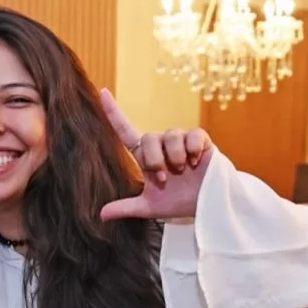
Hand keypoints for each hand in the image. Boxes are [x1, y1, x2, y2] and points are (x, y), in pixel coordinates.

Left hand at [98, 88, 213, 220]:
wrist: (207, 206)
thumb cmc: (178, 202)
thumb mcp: (149, 206)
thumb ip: (126, 207)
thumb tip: (100, 215)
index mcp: (146, 156)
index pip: (125, 130)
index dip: (113, 112)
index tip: (102, 92)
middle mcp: (161, 144)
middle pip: (149, 138)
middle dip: (155, 160)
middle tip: (164, 177)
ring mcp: (181, 141)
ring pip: (170, 135)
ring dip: (174, 157)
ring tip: (183, 171)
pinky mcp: (201, 140)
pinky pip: (192, 135)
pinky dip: (193, 149)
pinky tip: (197, 162)